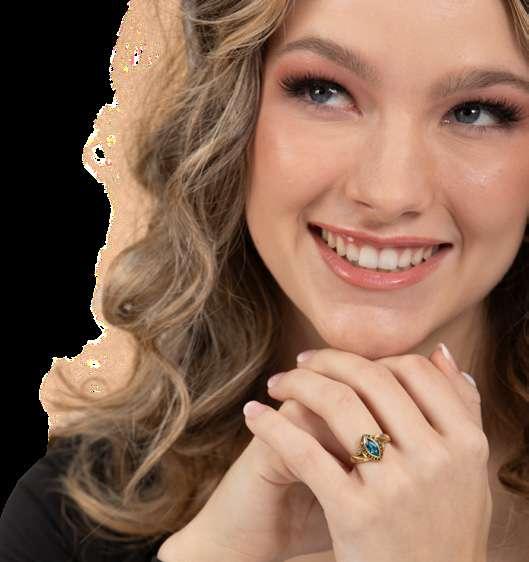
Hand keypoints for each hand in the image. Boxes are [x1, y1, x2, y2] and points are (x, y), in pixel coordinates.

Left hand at [244, 344, 492, 561]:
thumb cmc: (444, 528)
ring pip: (337, 402)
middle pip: (373, 378)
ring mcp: (396, 487)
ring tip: (278, 383)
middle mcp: (436, 460)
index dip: (378, 356)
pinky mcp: (355, 513)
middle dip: (329, 360)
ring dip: (297, 382)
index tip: (348, 361)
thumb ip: (462, 410)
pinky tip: (253, 415)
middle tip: (303, 361)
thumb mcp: (467, 471)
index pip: (417, 371)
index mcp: (466, 443)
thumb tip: (440, 352)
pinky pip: (304, 451)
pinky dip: (271, 425)